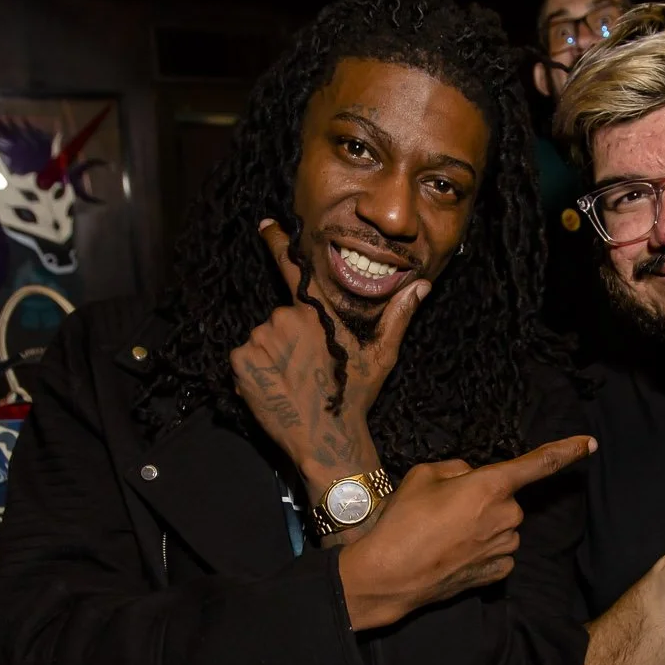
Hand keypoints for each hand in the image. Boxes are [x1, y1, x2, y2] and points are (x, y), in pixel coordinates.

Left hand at [227, 220, 424, 486]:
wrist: (326, 440)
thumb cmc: (355, 397)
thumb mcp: (381, 355)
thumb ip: (398, 315)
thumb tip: (423, 284)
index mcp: (317, 313)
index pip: (293, 267)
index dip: (277, 241)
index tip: (265, 224)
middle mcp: (285, 319)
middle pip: (280, 318)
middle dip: (289, 337)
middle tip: (307, 367)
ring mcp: (261, 340)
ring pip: (263, 338)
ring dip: (272, 355)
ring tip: (293, 381)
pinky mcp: (242, 362)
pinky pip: (245, 358)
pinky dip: (255, 370)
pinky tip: (277, 388)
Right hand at [338, 435, 595, 628]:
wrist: (389, 576)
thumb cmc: (402, 522)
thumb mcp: (422, 475)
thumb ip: (456, 469)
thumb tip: (470, 477)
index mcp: (491, 486)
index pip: (539, 463)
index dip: (566, 450)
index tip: (590, 442)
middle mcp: (506, 516)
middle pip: (506, 498)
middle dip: (482, 498)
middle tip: (444, 508)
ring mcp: (504, 547)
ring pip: (502, 526)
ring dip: (481, 525)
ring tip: (442, 533)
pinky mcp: (497, 573)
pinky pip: (498, 552)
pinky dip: (481, 549)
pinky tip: (453, 553)